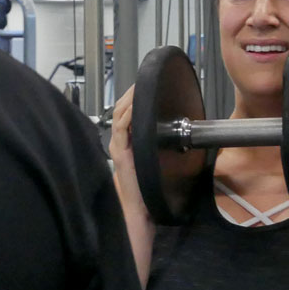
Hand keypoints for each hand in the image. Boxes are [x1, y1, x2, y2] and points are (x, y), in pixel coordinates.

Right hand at [108, 86, 150, 224]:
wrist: (140, 207)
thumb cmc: (147, 186)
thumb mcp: (152, 159)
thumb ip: (155, 145)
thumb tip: (171, 132)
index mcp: (125, 142)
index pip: (124, 115)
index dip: (132, 99)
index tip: (143, 87)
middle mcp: (118, 142)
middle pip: (119, 111)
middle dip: (130, 95)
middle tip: (141, 82)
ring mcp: (117, 147)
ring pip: (118, 117)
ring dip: (128, 101)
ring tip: (138, 89)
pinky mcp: (120, 153)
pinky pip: (121, 129)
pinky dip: (127, 116)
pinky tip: (135, 108)